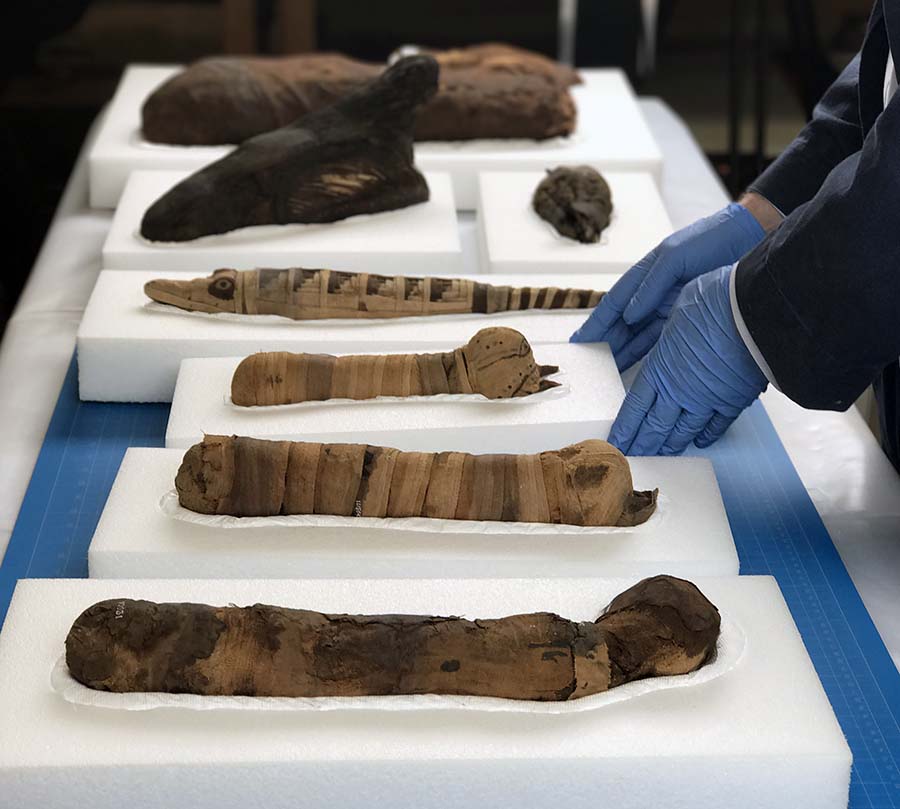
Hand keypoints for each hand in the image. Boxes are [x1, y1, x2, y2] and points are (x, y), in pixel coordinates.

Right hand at [570, 202, 765, 370]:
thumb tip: (628, 314)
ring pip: (639, 336)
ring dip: (624, 354)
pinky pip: (661, 340)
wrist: (749, 238)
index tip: (579, 342)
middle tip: (590, 366)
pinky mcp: (687, 318)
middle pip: (622, 325)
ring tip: (608, 373)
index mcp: (644, 276)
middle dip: (605, 345)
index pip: (613, 305)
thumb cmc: (711, 238)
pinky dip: (648, 355)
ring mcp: (669, 308)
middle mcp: (653, 295)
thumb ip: (650, 285)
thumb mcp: (675, 255)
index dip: (595, 324)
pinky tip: (638, 369)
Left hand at [608, 264, 767, 455]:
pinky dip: (706, 435)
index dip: (625, 427)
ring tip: (660, 454)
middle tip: (632, 457)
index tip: (617, 442)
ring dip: (670, 444)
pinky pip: (716, 425)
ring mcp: (707, 399)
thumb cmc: (716, 302)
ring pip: (683, 430)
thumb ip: (666, 331)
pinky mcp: (733, 400)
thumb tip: (654, 326)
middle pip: (655, 425)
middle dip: (642, 443)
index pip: (635, 406)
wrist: (757, 311)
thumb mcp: (676, 312)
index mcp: (659, 367)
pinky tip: (699, 441)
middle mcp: (679, 390)